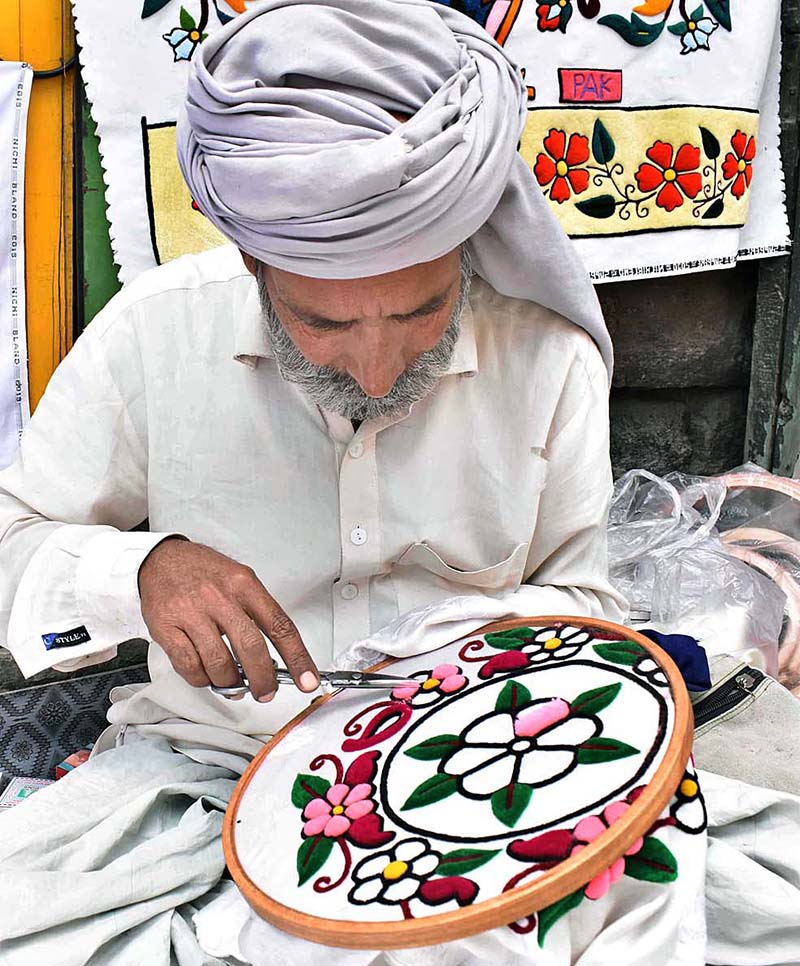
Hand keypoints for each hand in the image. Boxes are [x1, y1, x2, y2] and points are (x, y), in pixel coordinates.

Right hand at [138, 537, 318, 700]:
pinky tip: (207, 675)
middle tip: (265, 692)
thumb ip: (257, 612)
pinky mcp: (166, 628)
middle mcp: (219, 597)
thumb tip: (277, 654)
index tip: (307, 680)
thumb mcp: (239, 578)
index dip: (297, 658)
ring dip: (230, 684)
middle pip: (251, 649)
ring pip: (219, 663)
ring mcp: (192, 613)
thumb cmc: (203, 571)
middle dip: (263, 680)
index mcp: (244, 585)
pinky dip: (202, 679)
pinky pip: (189, 666)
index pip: (279, 626)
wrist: (161, 559)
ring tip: (233, 685)